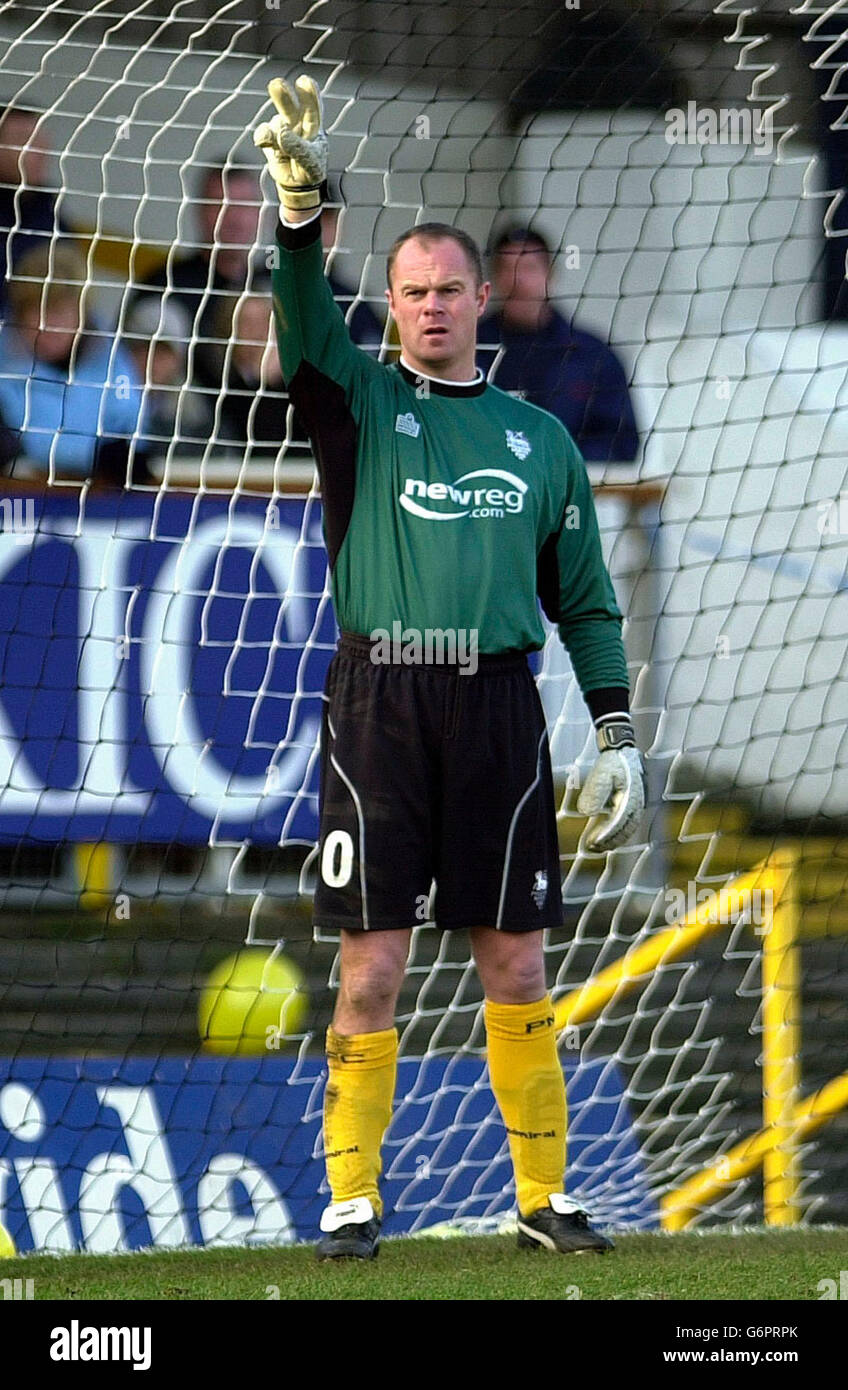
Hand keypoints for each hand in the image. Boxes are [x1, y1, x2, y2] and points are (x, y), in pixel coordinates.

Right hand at [253, 75, 327, 211]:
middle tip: (276, 84)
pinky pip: (263, 133)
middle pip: (290, 106)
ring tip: (282, 148)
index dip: (309, 94)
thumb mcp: (310, 162)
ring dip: (276, 132)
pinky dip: (263, 137)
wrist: (297, 184)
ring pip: (275, 123)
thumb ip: (297, 147)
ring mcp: (282, 129)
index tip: (304, 81)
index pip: (313, 107)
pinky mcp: (270, 139)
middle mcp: (297, 123)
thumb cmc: (310, 170)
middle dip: (283, 95)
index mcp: (313, 126)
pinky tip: (264, 143)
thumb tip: (281, 131)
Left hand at [577, 722, 645, 851]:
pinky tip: (602, 834)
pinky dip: (615, 831)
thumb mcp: (601, 773)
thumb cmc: (612, 760)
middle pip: (626, 829)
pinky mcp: (632, 803)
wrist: (622, 748)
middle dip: (609, 841)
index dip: (606, 835)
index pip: (619, 823)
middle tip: (592, 849)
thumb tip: (586, 812)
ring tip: (596, 846)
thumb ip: (594, 792)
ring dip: (613, 839)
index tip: (592, 843)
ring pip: (627, 828)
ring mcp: (636, 803)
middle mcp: (637, 803)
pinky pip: (626, 822)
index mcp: (632, 797)